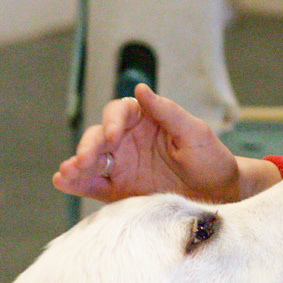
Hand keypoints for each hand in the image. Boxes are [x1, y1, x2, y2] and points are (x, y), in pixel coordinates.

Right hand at [53, 84, 275, 203]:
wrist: (219, 193)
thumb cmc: (210, 157)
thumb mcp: (194, 132)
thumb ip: (167, 111)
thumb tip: (140, 89)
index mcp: (144, 120)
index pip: (118, 112)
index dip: (112, 121)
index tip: (113, 135)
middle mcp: (127, 140)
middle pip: (98, 137)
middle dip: (88, 147)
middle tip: (82, 160)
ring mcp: (120, 165)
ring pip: (91, 161)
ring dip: (75, 165)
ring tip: (65, 173)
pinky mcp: (118, 190)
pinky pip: (93, 185)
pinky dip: (77, 184)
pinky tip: (63, 182)